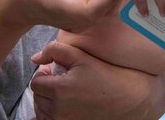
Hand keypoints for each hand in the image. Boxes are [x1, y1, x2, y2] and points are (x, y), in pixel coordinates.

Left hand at [31, 41, 164, 119]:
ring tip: (65, 94)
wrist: (129, 98)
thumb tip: (35, 58)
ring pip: (41, 112)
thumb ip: (56, 50)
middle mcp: (59, 110)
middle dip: (46, 88)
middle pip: (37, 98)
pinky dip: (51, 116)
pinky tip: (63, 108)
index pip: (36, 82)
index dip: (45, 74)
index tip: (56, 72)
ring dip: (47, 103)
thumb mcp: (83, 57)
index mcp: (60, 89)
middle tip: (62, 81)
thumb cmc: (107, 75)